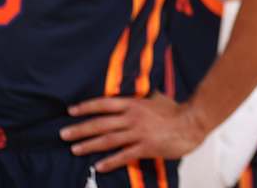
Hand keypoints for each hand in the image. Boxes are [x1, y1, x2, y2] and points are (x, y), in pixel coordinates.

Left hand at [61, 95, 208, 172]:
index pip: (105, 104)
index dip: (87, 107)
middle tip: (63, 134)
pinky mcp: (146, 147)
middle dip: (81, 129)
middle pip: (101, 123)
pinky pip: (124, 155)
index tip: (72, 111)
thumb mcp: (156, 98)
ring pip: (108, 139)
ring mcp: (139, 133)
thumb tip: (134, 90)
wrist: (193, 122)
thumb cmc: (176, 111)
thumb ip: (142, 97)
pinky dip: (110, 161)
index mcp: (134, 104)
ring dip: (90, 144)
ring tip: (75, 149)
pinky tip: (99, 166)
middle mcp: (133, 117)